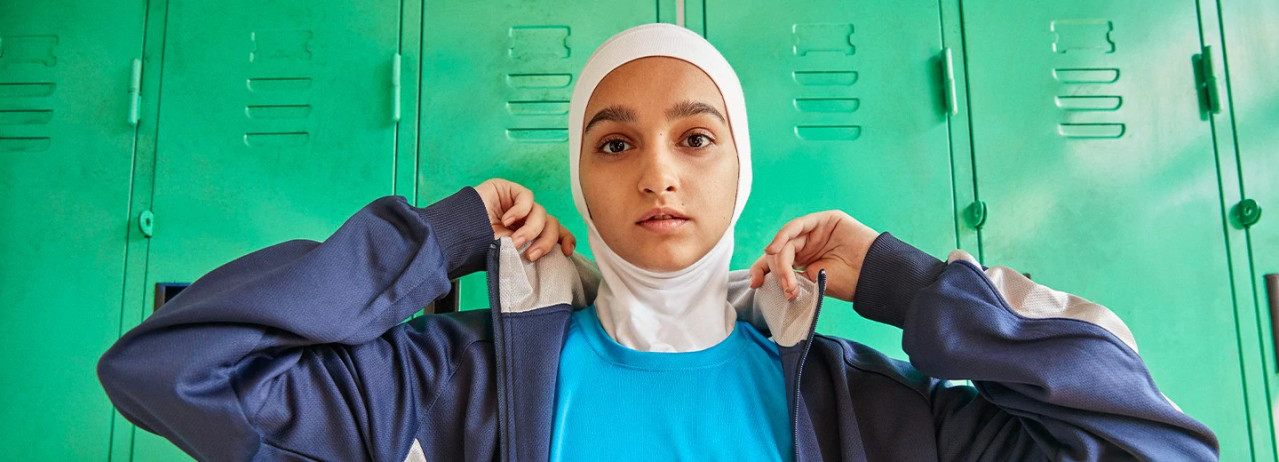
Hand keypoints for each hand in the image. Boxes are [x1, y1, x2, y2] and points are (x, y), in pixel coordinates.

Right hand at [473, 178, 576, 260]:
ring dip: (531, 230)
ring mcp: (517, 205)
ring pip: (541, 213)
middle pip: (551, 224)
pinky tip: (506, 219)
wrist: (456, 237)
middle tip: (532, 255)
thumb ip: (530, 252)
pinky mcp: (508, 190)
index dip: (565, 240)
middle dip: (546, 241)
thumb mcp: (510, 256)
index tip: (566, 252)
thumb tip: (555, 256)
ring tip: (514, 241)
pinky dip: (520, 210)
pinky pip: (527, 198)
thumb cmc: (478, 249)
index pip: (555, 233)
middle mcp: (525, 220)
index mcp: (528, 235)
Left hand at [748, 210, 878, 301]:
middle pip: (778, 253)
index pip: (775, 263)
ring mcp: (815, 232)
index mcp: (804, 261)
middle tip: (788, 290)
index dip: (761, 271)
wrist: (875, 277)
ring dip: (782, 262)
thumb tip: (765, 280)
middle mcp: (807, 245)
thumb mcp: (813, 284)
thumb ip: (792, 277)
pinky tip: (776, 249)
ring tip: (790, 282)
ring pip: (786, 242)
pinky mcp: (824, 220)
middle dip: (777, 272)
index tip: (756, 285)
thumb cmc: (849, 284)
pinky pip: (797, 226)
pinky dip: (783, 236)